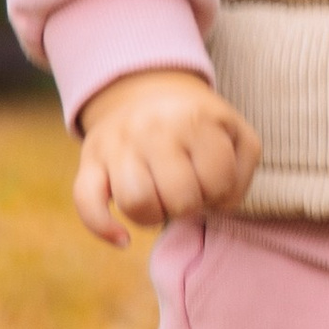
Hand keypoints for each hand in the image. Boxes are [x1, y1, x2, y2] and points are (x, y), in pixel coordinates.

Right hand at [73, 67, 261, 249]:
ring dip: (154, 216)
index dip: (220, 193)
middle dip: (189, 206)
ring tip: (161, 201)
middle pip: (179, 199)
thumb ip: (242, 172)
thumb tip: (217, 207)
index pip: (218, 182)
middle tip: (187, 190)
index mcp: (196, 118)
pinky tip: (123, 239)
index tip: (212, 180)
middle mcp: (154, 127)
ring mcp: (118, 143)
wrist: (145, 90)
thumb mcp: (235, 134)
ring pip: (136, 203)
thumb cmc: (198, 124)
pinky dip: (103, 228)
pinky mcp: (89, 159)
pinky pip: (87, 203)